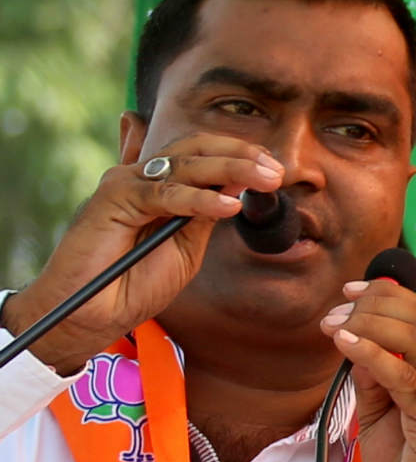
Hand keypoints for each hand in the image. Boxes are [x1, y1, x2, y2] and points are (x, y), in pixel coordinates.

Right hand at [0, 138, 282, 373]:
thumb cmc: (135, 283)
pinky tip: (228, 205)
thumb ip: (207, 213)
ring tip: (267, 179)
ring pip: (184, 165)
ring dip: (231, 168)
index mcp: (158, 185)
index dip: (240, 155)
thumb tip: (242, 182)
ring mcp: (125, 184)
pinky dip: (199, 198)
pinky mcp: (113, 200)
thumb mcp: (185, 246)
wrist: (93, 312)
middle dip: (241, 154)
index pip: (202, 153)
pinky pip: (164, 193)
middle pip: (195, 149)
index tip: (276, 169)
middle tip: (277, 170)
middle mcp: (140, 177)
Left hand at [328, 277, 415, 461]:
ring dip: (369, 326)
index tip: (349, 292)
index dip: (390, 296)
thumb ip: (374, 374)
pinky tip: (345, 346)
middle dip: (375, 307)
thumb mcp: (383, 410)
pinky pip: (406, 378)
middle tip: (334, 315)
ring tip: (333, 327)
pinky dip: (373, 356)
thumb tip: (354, 337)